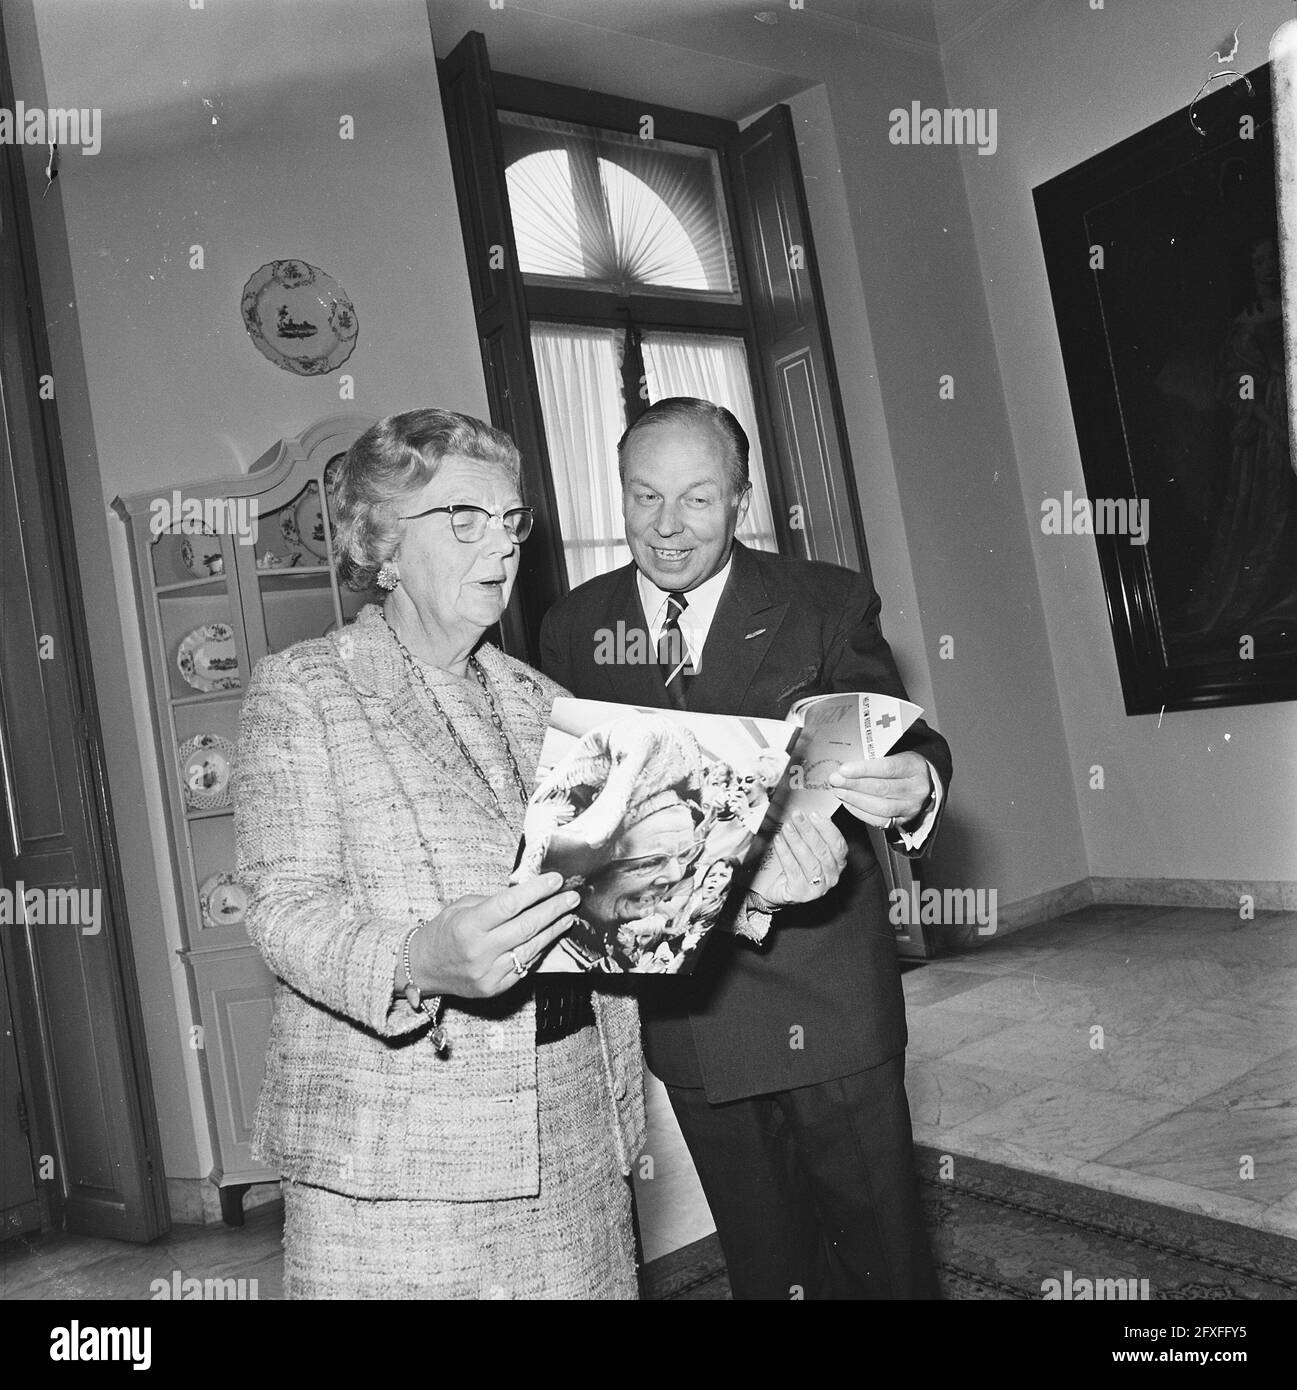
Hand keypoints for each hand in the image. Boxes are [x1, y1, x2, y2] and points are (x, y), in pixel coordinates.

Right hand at [412, 873, 578, 997]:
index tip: (556, 880)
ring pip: (531, 948)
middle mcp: (479, 951)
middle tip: (572, 897)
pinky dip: (540, 949)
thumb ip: (494, 902)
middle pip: (527, 927)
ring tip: (568, 916)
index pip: (510, 904)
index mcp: (468, 926)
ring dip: (553, 930)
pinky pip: (525, 967)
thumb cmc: (444, 931)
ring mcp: (489, 972)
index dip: (536, 891)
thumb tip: (530, 892)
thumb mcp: (462, 907)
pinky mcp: (496, 988)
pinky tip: (550, 936)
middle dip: (554, 909)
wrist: (423, 968)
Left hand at [748, 810, 846, 908]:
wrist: (779, 891)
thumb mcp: (808, 850)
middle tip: (797, 816)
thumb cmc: (796, 868)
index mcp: (838, 864)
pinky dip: (785, 852)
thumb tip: (808, 815)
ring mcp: (817, 887)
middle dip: (808, 831)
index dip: (827, 828)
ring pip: (809, 861)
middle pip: (822, 851)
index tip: (814, 814)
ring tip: (787, 827)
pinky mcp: (800, 893)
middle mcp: (831, 877)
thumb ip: (813, 835)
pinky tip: (779, 841)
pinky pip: (793, 869)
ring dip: (797, 841)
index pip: (838, 845)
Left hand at [828, 752, 931, 829]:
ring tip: (839, 791)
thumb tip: (846, 767)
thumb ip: (874, 759)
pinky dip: (860, 812)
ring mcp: (911, 808)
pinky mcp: (902, 820)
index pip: (888, 768)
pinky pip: (879, 821)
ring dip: (854, 799)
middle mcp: (916, 789)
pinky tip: (848, 803)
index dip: (864, 769)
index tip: (844, 769)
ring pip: (880, 807)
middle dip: (854, 784)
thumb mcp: (896, 754)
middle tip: (835, 780)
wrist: (923, 782)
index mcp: (915, 768)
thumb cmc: (904, 765)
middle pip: (882, 788)